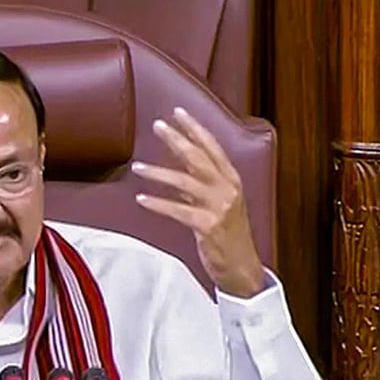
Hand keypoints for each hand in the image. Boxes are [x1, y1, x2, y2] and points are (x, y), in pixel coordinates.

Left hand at [132, 107, 264, 297]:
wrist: (241, 268)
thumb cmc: (227, 235)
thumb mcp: (216, 203)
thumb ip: (197, 186)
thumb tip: (173, 170)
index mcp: (232, 179)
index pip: (212, 146)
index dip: (194, 128)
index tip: (177, 112)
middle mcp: (228, 189)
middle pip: (199, 157)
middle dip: (177, 139)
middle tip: (157, 126)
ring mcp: (220, 207)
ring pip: (185, 182)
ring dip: (159, 172)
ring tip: (137, 166)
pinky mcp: (208, 226)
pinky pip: (178, 210)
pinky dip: (158, 204)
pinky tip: (141, 199)